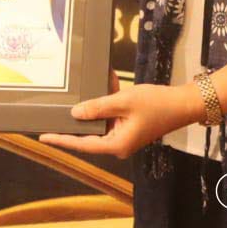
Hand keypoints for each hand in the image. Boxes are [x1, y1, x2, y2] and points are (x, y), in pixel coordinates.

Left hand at [38, 74, 201, 158]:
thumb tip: (75, 113)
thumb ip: (98, 107)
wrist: (183, 104)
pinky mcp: (129, 127)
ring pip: (100, 122)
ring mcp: (124, 136)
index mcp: (117, 144)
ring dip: (95, 105)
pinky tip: (107, 83)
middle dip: (76, 119)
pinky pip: (111, 116)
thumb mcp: (123, 101)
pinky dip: (107, 102)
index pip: (83, 144)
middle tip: (54, 111)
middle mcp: (119, 144)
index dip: (62, 140)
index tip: (43, 137)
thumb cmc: (156, 103)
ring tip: (83, 89)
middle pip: (89, 134)